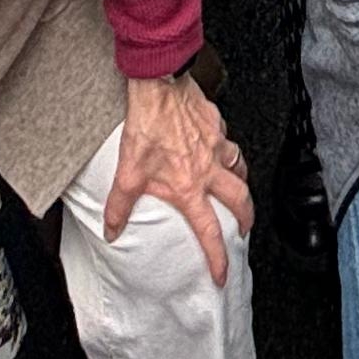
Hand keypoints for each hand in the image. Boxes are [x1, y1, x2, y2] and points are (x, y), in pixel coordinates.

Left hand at [101, 70, 252, 287]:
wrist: (160, 85)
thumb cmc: (147, 124)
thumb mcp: (128, 171)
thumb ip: (119, 205)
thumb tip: (112, 229)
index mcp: (189, 186)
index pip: (208, 230)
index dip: (217, 256)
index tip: (222, 273)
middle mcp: (209, 169)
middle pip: (239, 200)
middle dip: (246, 218)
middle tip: (244, 228)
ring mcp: (217, 144)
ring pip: (240, 168)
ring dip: (242, 182)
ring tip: (239, 188)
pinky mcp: (217, 123)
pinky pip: (229, 139)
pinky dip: (228, 147)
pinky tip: (219, 145)